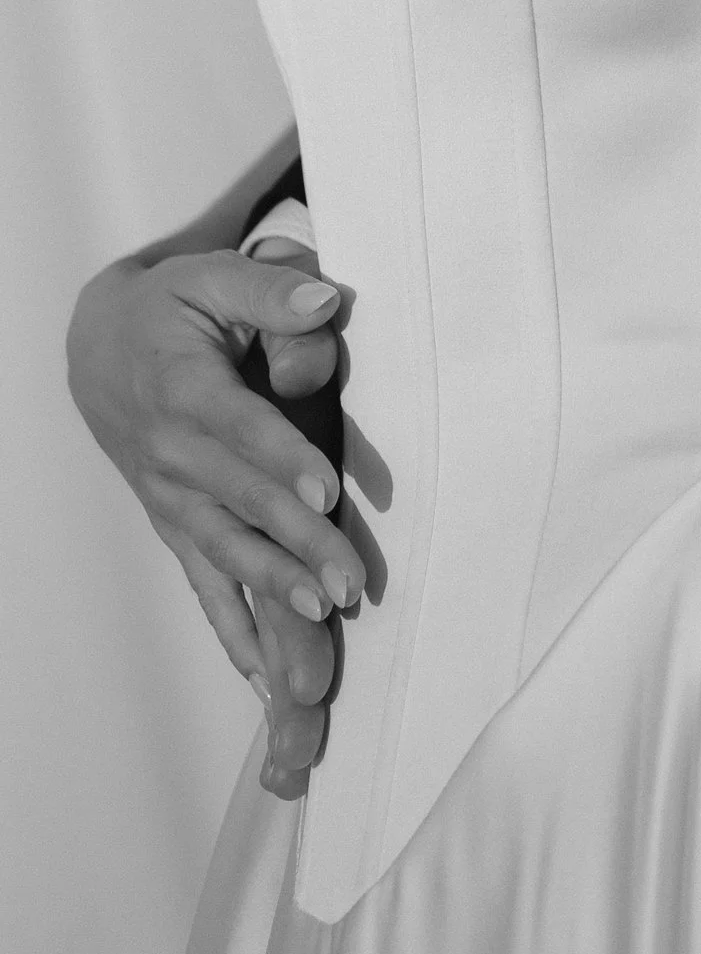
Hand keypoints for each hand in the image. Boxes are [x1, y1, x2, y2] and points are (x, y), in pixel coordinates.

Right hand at [68, 240, 360, 761]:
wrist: (99, 348)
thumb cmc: (172, 306)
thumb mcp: (213, 275)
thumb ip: (270, 287)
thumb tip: (325, 300)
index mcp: (183, 388)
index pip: (239, 431)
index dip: (282, 462)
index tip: (327, 494)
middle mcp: (171, 454)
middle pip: (240, 504)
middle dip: (295, 546)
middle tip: (348, 582)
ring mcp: (170, 499)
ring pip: (225, 553)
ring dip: (274, 592)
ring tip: (325, 623)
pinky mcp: (175, 525)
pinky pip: (204, 583)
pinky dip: (233, 631)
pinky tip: (264, 678)